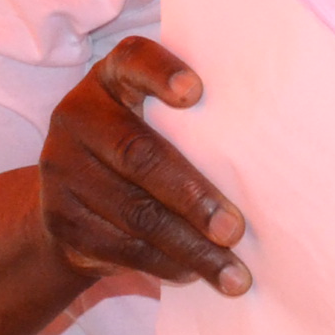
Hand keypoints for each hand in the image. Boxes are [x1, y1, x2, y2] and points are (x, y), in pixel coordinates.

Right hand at [38, 38, 247, 294]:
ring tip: (234, 273)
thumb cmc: (145, 148)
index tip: (195, 92)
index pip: (133, 61)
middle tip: (236, 229)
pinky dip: (166, 264)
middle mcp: (77, 117)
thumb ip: (195, 122)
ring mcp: (62, 170)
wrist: (73, 202)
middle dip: (193, 196)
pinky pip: (121, 248)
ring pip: (135, 214)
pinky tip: (195, 273)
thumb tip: (272, 155)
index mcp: (110, 79)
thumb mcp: (159, 121)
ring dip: (190, 248)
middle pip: (139, 156)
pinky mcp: (61, 220)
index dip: (161, 74)